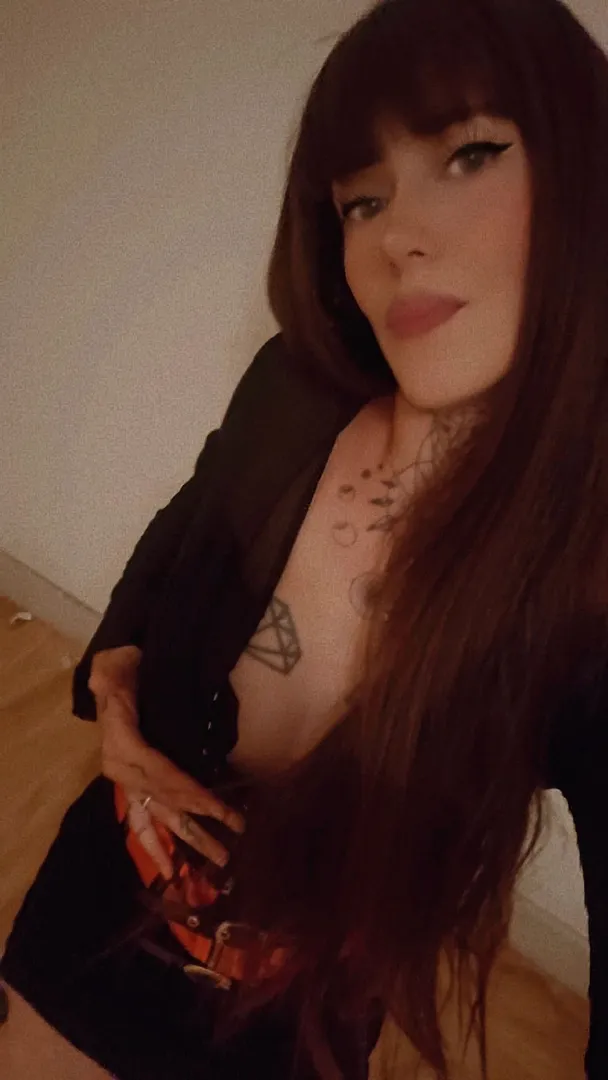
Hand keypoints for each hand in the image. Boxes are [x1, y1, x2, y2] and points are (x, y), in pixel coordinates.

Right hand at [89, 650, 244, 878]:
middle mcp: (121, 770)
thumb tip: (107, 685)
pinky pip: (144, 821)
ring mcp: (128, 782)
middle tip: (229, 844)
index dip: (186, 789)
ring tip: (216, 861)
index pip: (158, 771)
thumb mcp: (115, 669)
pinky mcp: (134, 787)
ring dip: (187, 841)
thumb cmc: (121, 669)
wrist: (113, 673)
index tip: (215, 807)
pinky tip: (173, 866)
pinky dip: (157, 844)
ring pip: (156, 819)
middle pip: (163, 800)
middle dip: (197, 823)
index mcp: (121, 744)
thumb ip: (112, 680)